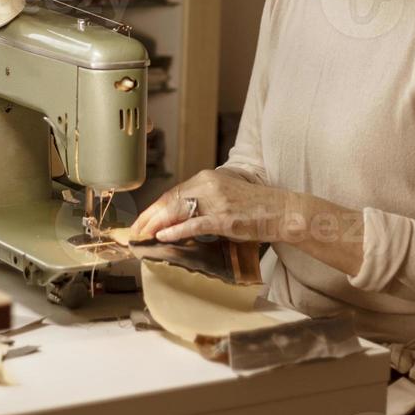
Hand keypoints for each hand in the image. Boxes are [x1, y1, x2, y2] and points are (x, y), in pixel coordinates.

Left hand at [129, 168, 285, 242]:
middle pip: (170, 200)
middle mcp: (209, 185)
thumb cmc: (254, 206)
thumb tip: (180, 215)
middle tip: (134, 231)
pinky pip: (195, 224)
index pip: (173, 192)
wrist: (281, 210)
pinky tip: (163, 236)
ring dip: (156, 224)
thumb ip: (203, 201)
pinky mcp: (225, 218)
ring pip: (178, 211)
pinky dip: (176, 230)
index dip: (154, 207)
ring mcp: (217, 201)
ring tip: (142, 235)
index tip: (141, 220)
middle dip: (149, 217)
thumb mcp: (224, 195)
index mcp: (207, 178)